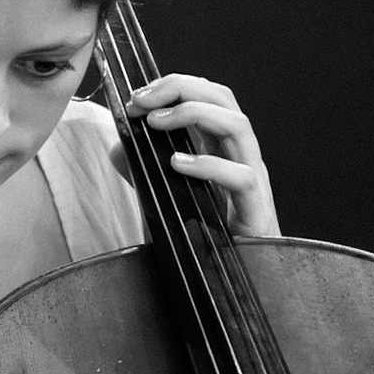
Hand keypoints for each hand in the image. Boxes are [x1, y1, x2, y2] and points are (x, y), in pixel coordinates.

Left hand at [126, 75, 281, 237]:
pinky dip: (209, 165)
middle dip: (181, 88)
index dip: (175, 87)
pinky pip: (241, 177)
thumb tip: (117, 146)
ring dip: (193, 113)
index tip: (137, 96)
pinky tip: (177, 164)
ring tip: (155, 123)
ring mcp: (253, 182)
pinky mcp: (256, 212)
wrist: (225, 286)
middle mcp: (240, 157)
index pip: (209, 97)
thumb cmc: (200, 241)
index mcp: (222, 149)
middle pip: (224, 99)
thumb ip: (143, 172)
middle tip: (141, 100)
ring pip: (238, 126)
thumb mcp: (163, 198)